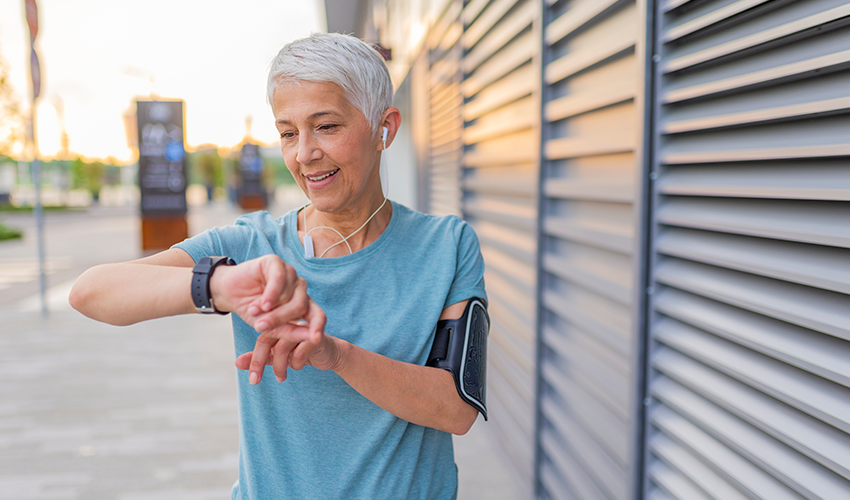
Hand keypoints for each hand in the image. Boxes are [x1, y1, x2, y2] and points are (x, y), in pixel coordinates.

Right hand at [209, 254, 324, 337]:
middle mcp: (299, 289)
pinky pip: (280, 279)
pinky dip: (270, 294)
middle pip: (300, 306)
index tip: (316, 339)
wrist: (229, 294)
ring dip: (270, 308)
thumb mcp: (269, 327)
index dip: (318, 326)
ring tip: (253, 311)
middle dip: (280, 319)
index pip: (318, 315)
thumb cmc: (252, 310)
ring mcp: (290, 274)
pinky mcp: (276, 262)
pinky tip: (261, 303)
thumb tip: (313, 339)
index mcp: (302, 304)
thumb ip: (289, 331)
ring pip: (289, 294)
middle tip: (260, 327)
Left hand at [234, 323, 344, 383]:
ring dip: (280, 366)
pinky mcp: (316, 337)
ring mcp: (303, 328)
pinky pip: (301, 351)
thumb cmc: (301, 351)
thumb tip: (236, 363)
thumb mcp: (279, 356)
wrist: (329, 353)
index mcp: (279, 323)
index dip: (254, 358)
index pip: (262, 337)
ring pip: (283, 346)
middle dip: (260, 361)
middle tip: (255, 381)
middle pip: (269, 338)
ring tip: (281, 378)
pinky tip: (298, 367)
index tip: (252, 378)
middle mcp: (289, 322)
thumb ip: (261, 357)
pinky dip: (297, 363)